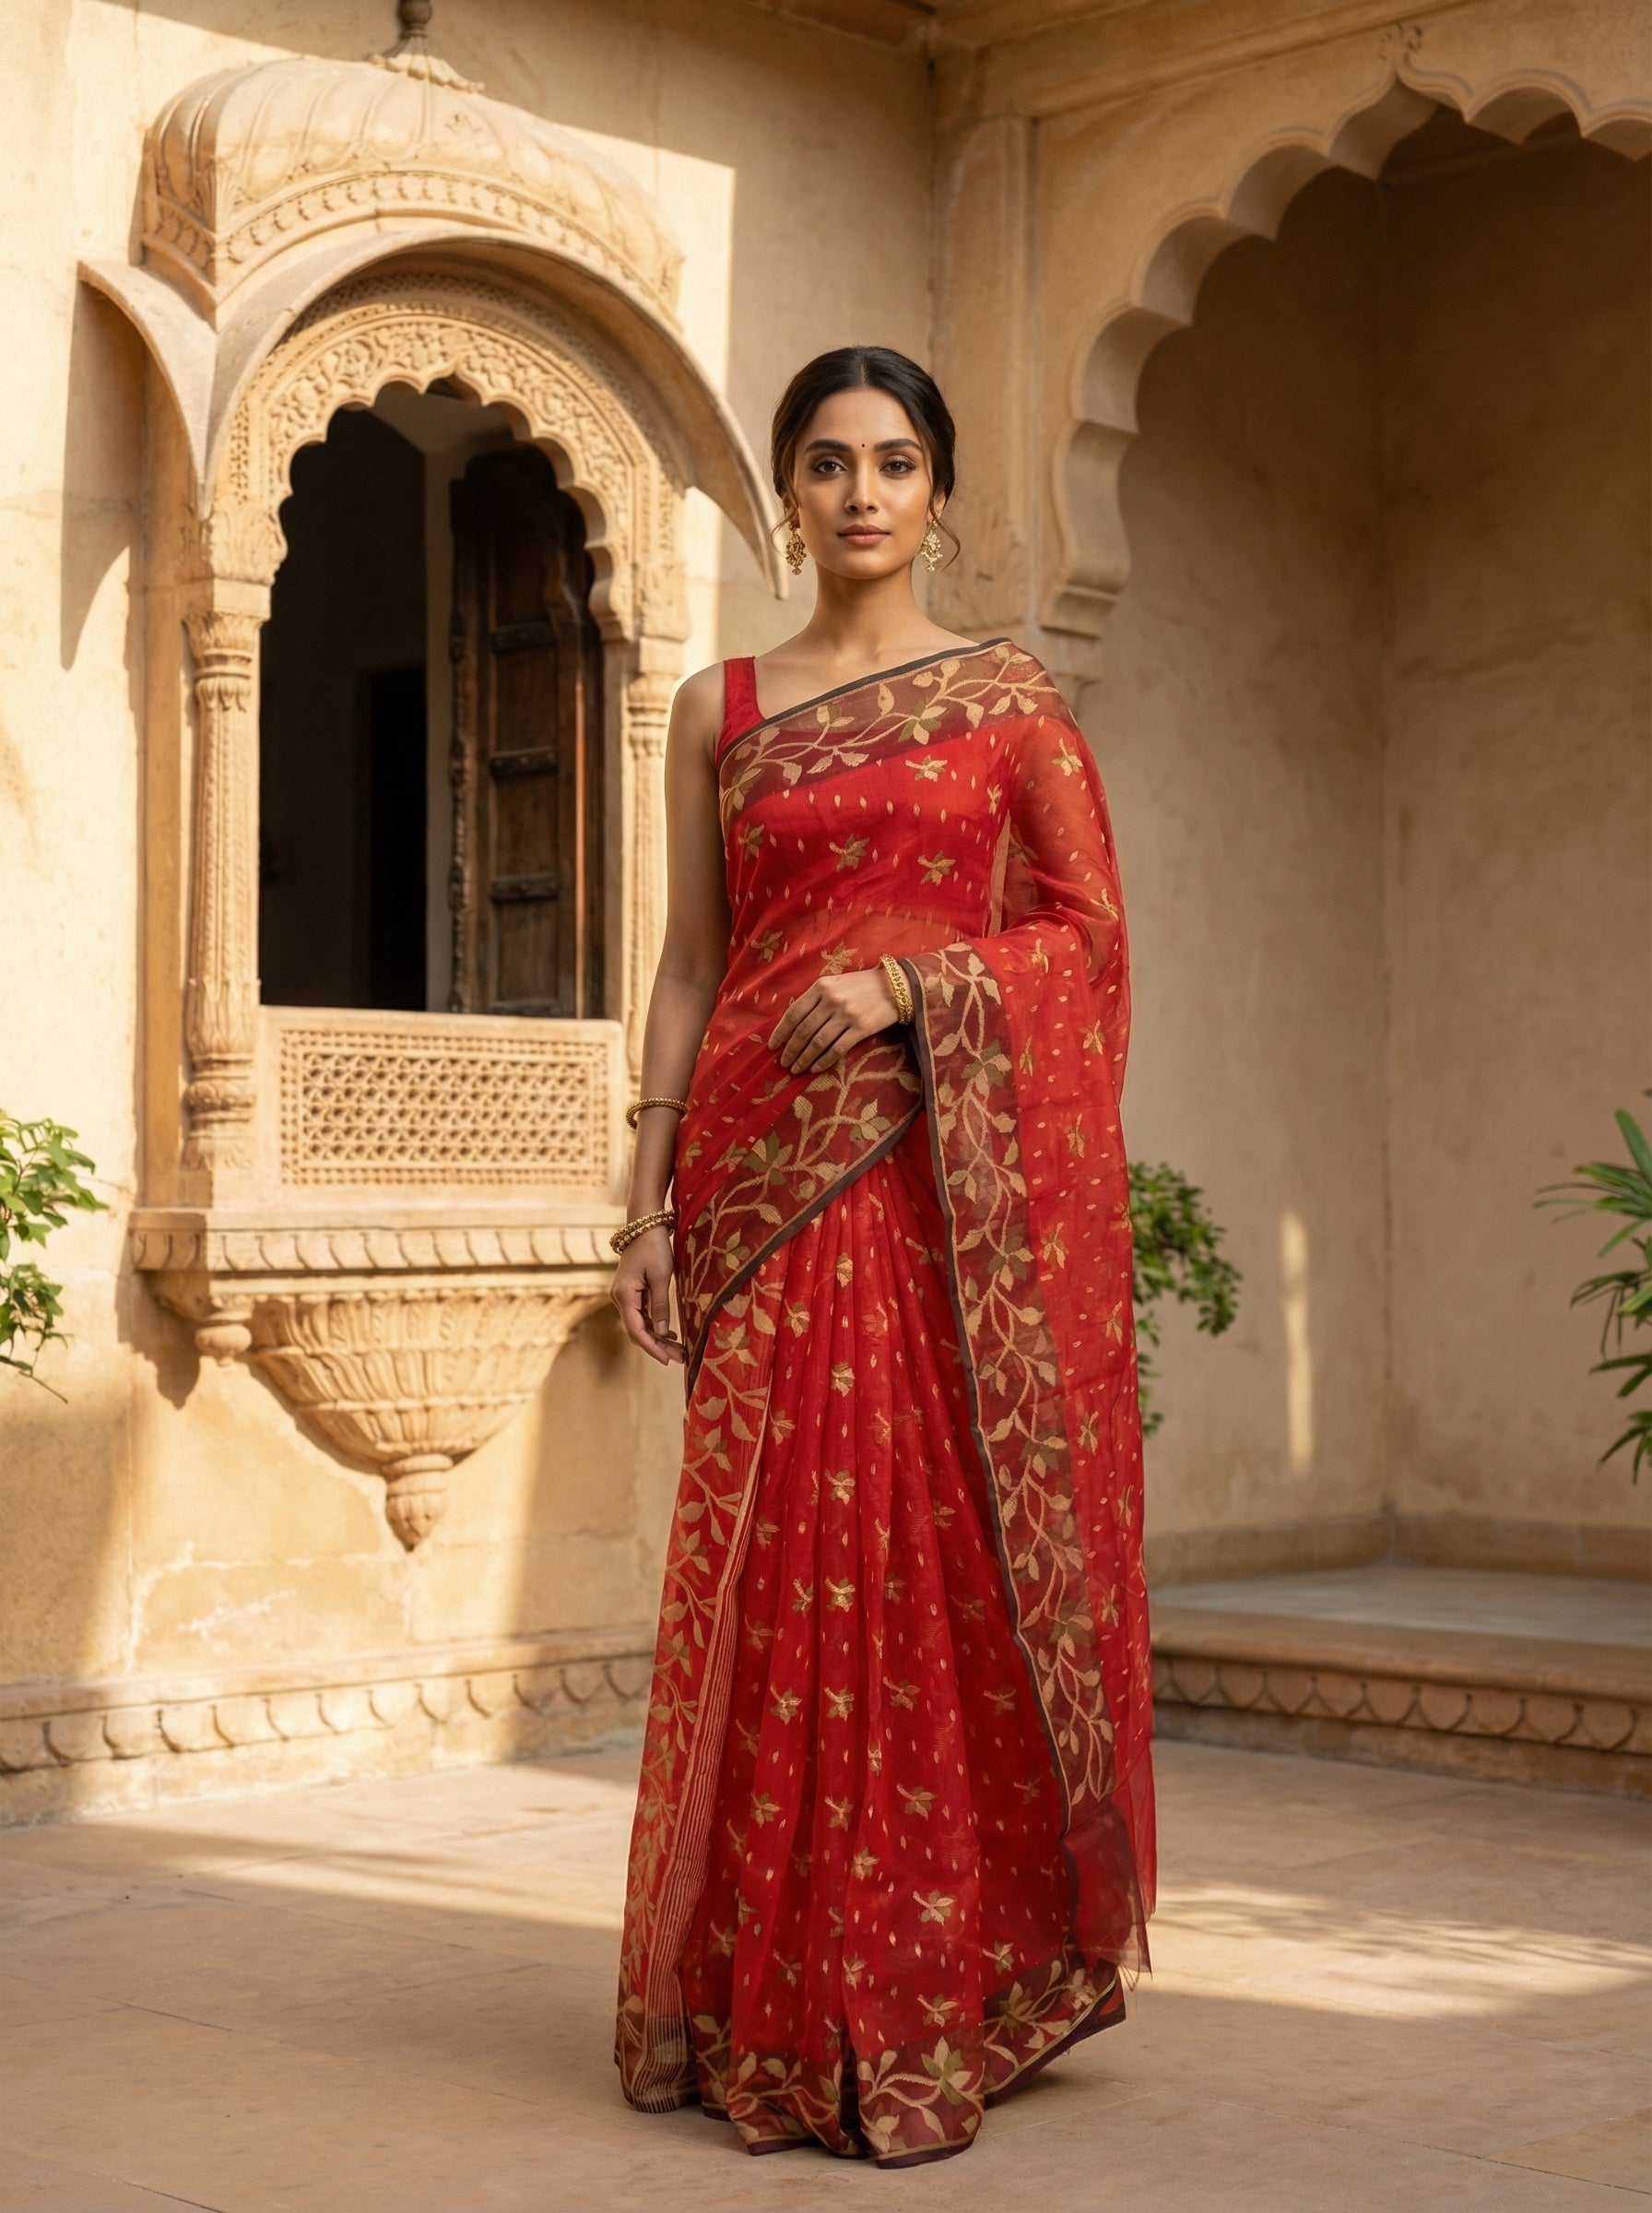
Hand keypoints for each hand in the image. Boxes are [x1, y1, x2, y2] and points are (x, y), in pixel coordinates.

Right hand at [610, 1225, 684, 1365]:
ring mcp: (623, 1295)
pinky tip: (669, 1335)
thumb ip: (660, 1306)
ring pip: (640, 1324)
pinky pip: (641, 1315)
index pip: (636, 1330)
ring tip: (679, 1350)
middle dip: (658, 1346)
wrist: (644, 1224)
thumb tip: (660, 1333)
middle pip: (637, 1330)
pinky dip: (654, 1326)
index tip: (668, 1360)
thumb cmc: (654, 1247)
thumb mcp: (661, 1277)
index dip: (652, 1347)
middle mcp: (619, 1298)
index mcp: (624, 1295)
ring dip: (658, 1338)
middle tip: (680, 1359)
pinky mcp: (631, 1292)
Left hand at [770, 965, 901, 1074]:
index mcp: (821, 987)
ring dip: (804, 1058)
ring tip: (796, 1069)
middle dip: (790, 1049)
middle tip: (783, 1062)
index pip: (794, 1012)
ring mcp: (846, 1015)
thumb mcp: (835, 984)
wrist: (896, 987)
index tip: (773, 1046)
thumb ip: (816, 998)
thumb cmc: (862, 986)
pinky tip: (815, 1068)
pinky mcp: (861, 1028)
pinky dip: (823, 1060)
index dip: (781, 1031)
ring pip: (818, 1042)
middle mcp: (831, 1000)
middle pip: (804, 1030)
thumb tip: (795, 1023)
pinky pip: (837, 1049)